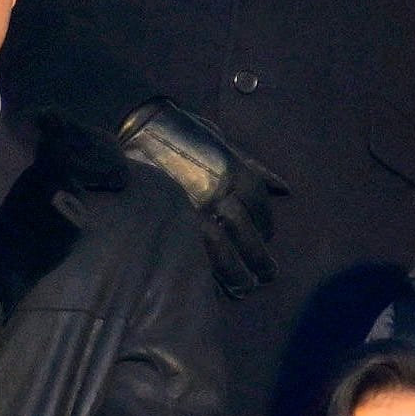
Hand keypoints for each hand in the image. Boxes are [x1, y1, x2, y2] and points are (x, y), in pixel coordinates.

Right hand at [118, 97, 290, 297]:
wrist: (131, 127)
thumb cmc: (178, 132)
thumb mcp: (219, 140)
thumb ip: (251, 164)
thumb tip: (284, 188)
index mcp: (232, 170)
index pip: (260, 205)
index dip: (266, 225)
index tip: (267, 239)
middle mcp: (216, 191)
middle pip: (245, 233)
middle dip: (258, 257)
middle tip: (266, 275)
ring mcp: (190, 209)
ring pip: (222, 250)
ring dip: (236, 272)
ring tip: (244, 288)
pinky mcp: (166, 222)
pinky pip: (191, 253)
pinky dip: (205, 271)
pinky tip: (212, 284)